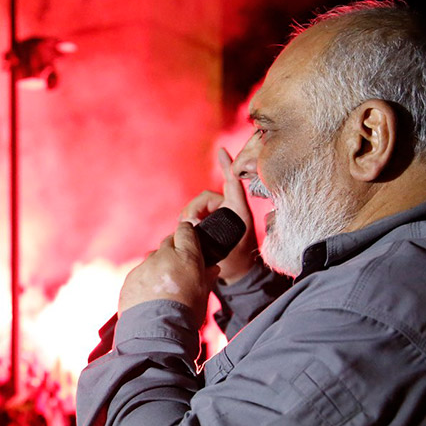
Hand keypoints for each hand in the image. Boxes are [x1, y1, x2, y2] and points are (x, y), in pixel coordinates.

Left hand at [118, 222, 218, 324]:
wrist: (156, 332)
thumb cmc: (186, 315)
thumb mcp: (203, 295)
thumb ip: (207, 277)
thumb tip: (212, 268)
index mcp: (186, 256)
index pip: (185, 230)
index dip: (188, 234)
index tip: (189, 241)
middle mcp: (163, 256)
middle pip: (168, 241)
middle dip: (173, 250)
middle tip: (178, 266)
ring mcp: (144, 266)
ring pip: (152, 257)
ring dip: (158, 265)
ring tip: (164, 286)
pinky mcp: (130, 278)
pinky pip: (139, 273)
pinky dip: (145, 279)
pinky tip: (149, 296)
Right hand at [180, 148, 257, 283]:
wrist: (238, 274)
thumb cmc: (236, 259)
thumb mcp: (224, 244)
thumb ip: (206, 230)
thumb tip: (187, 219)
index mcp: (238, 210)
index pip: (232, 183)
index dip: (227, 165)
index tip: (222, 151)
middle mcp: (229, 209)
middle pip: (206, 198)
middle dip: (194, 208)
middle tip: (188, 223)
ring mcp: (219, 215)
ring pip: (198, 207)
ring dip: (190, 215)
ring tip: (188, 229)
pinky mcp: (211, 223)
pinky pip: (196, 215)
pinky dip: (189, 220)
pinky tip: (187, 229)